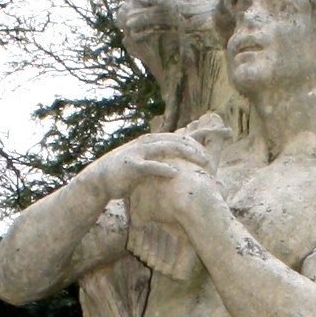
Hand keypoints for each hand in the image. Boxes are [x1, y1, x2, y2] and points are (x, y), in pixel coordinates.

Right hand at [94, 117, 223, 192]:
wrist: (100, 179)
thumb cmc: (126, 172)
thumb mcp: (146, 162)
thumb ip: (162, 160)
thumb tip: (181, 165)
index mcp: (153, 141)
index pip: (181, 137)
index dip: (199, 140)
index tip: (215, 147)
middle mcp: (148, 142)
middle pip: (178, 140)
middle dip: (197, 148)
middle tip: (212, 158)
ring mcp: (139, 152)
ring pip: (166, 148)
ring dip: (186, 154)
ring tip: (202, 162)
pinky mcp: (132, 165)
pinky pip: (149, 166)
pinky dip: (162, 168)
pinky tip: (175, 173)